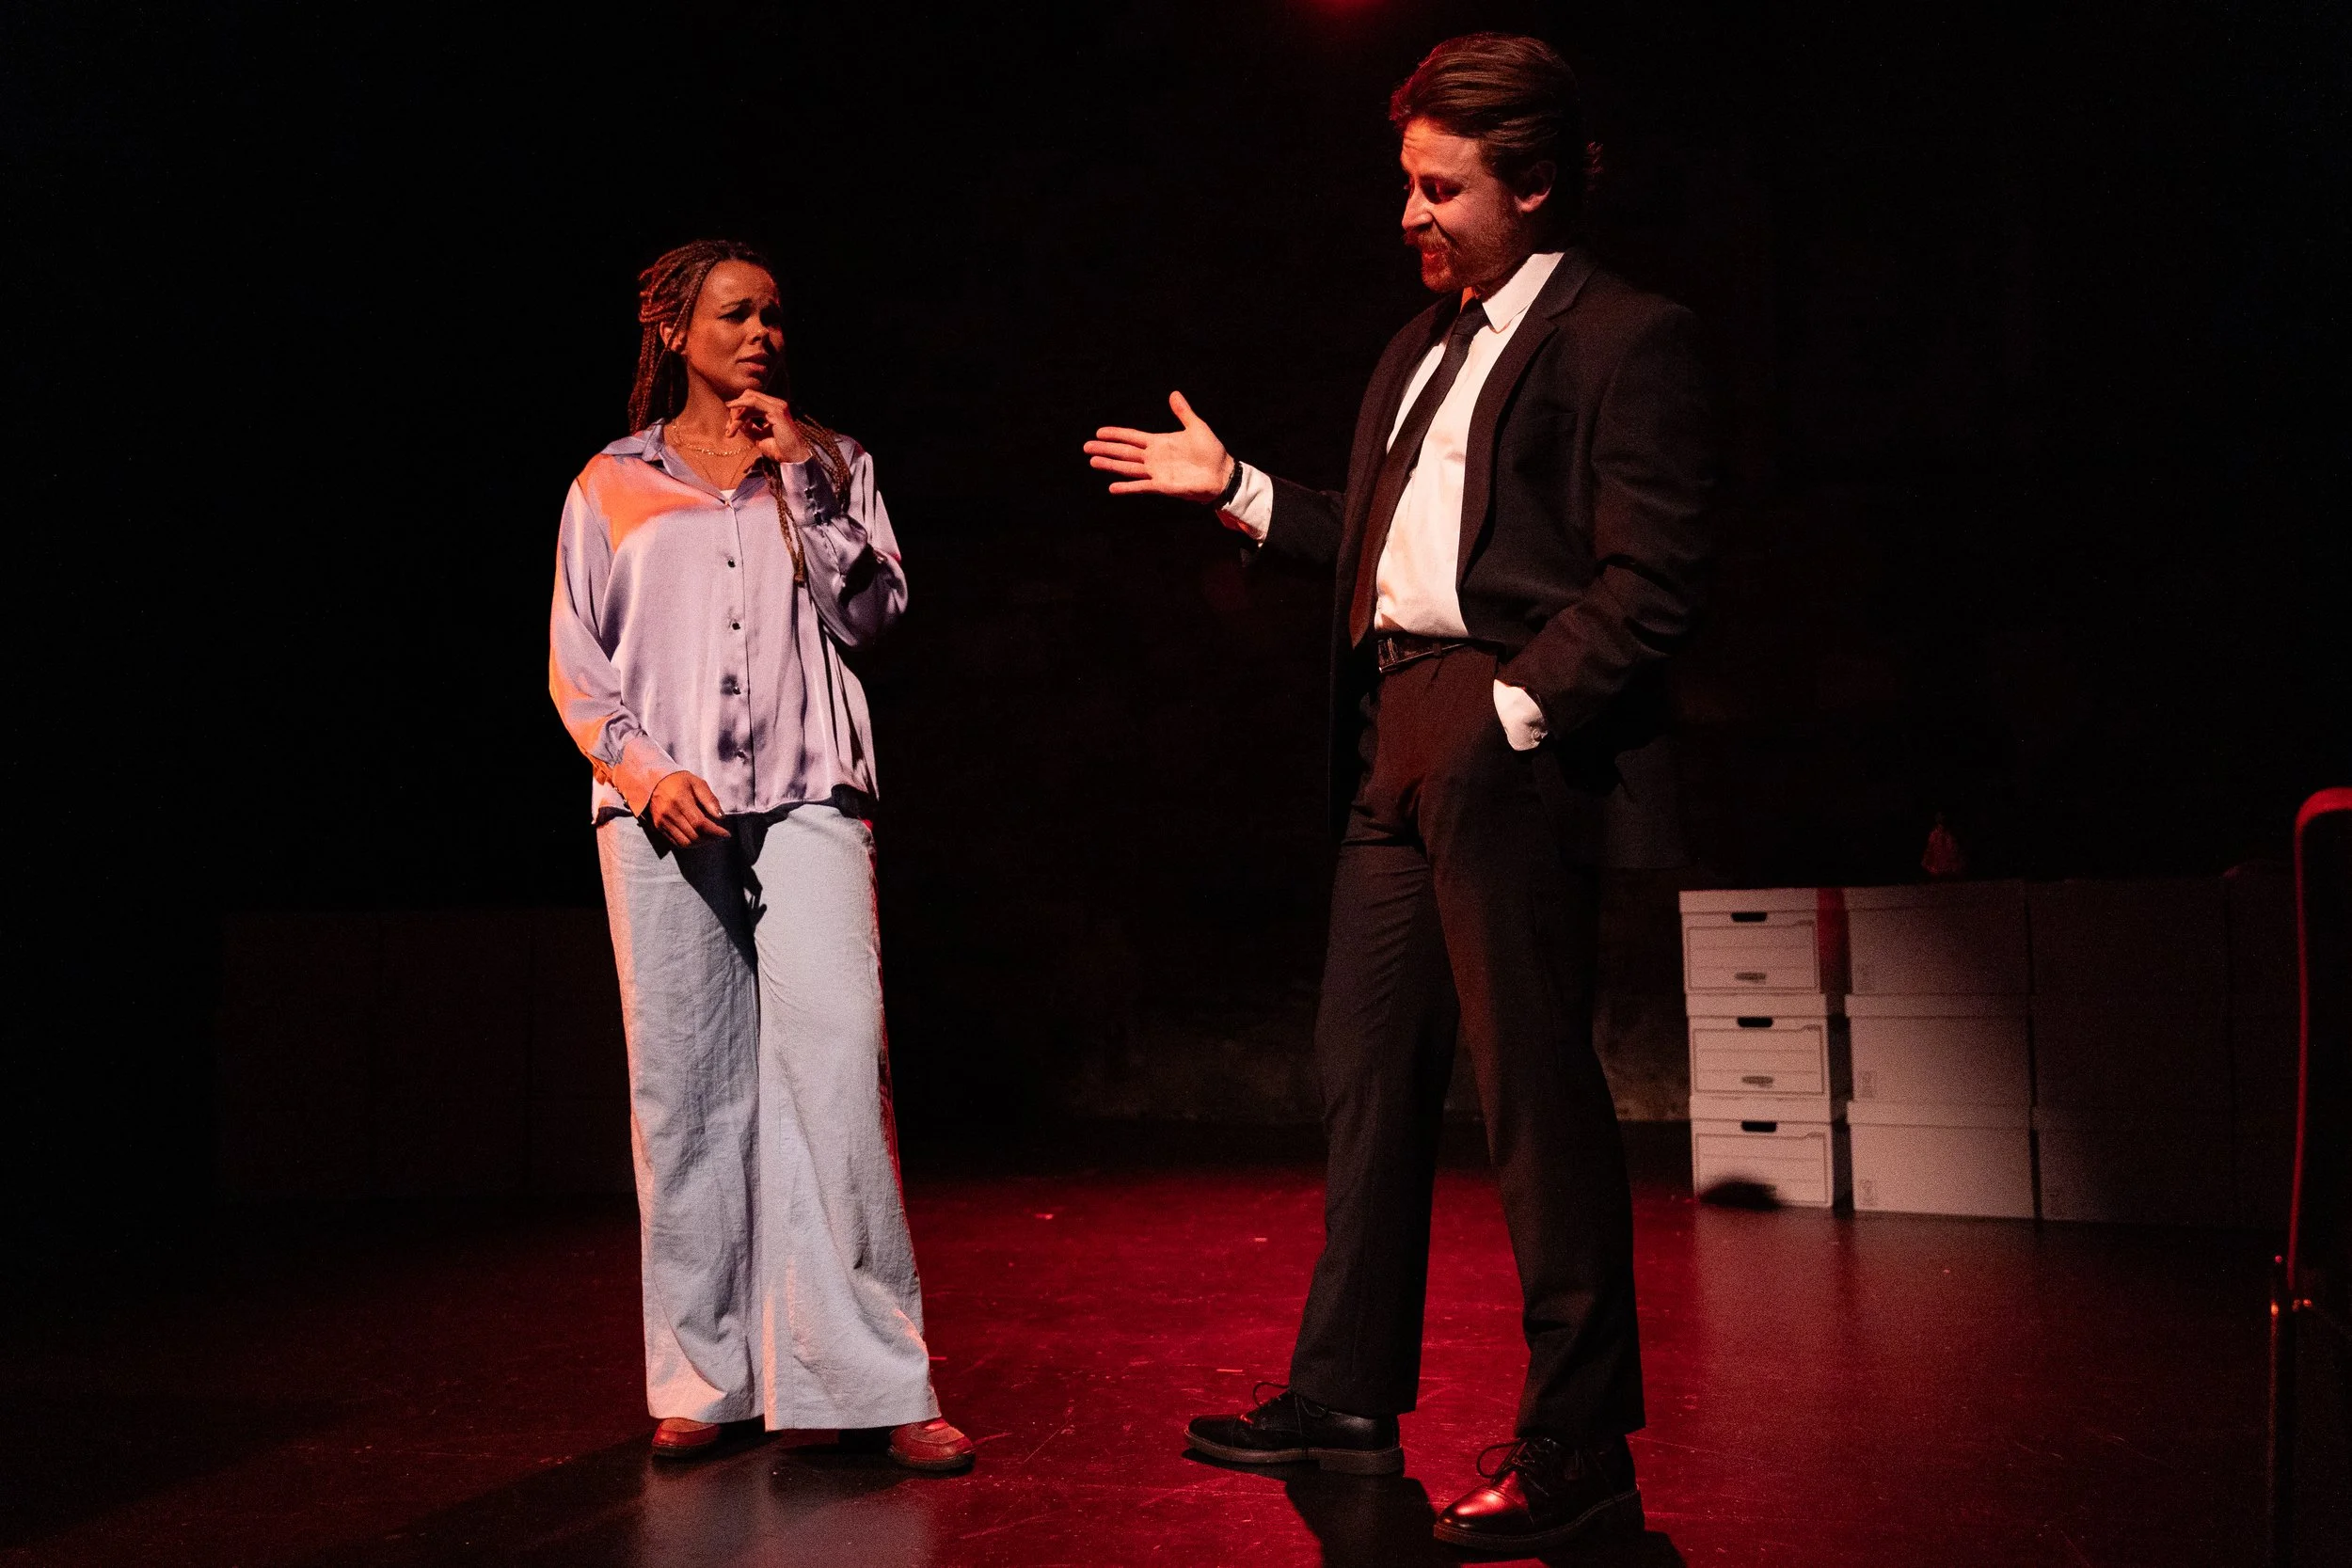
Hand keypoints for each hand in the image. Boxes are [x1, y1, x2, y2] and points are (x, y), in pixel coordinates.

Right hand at [648, 771, 731, 846]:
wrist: (652, 781)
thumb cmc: (678, 780)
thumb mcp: (696, 782)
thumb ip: (709, 799)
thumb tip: (721, 816)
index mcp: (680, 800)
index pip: (700, 823)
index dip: (715, 832)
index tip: (726, 834)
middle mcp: (670, 813)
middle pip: (693, 835)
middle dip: (710, 839)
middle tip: (720, 836)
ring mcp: (662, 822)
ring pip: (685, 842)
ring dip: (701, 843)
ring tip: (710, 838)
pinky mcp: (658, 827)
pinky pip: (676, 842)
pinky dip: (689, 843)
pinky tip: (698, 838)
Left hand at [725, 390, 814, 464]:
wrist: (792, 458)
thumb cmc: (778, 449)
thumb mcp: (758, 437)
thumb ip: (748, 427)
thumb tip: (735, 421)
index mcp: (774, 409)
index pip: (751, 401)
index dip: (737, 411)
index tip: (729, 427)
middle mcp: (776, 404)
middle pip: (748, 396)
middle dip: (735, 410)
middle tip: (729, 428)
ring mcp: (777, 406)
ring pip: (749, 399)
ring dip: (737, 412)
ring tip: (731, 429)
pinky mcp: (776, 411)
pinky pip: (753, 402)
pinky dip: (741, 407)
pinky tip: (734, 417)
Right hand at [1085, 390, 1233, 502]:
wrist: (1222, 474)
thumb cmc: (1212, 452)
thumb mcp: (1197, 427)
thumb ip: (1183, 412)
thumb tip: (1173, 394)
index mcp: (1159, 442)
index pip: (1132, 436)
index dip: (1116, 434)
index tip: (1099, 432)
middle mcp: (1154, 457)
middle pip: (1124, 452)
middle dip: (1106, 449)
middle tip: (1086, 447)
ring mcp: (1156, 472)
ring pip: (1128, 468)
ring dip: (1110, 465)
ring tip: (1093, 461)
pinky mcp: (1162, 485)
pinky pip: (1141, 486)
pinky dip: (1127, 487)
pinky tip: (1112, 487)